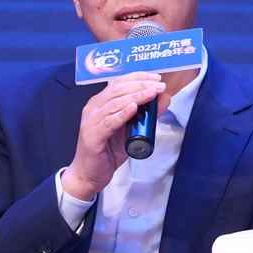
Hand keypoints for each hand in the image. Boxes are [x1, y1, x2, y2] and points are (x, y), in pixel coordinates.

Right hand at [62, 72, 164, 199]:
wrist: (89, 175)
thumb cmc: (108, 152)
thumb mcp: (131, 131)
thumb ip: (146, 115)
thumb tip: (164, 99)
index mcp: (101, 103)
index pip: (119, 82)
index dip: (138, 77)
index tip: (156, 77)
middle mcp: (94, 108)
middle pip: (118, 89)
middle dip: (140, 85)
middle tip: (159, 85)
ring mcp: (92, 121)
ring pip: (115, 103)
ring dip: (136, 96)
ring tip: (152, 93)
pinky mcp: (92, 135)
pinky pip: (109, 122)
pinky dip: (122, 114)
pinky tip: (133, 108)